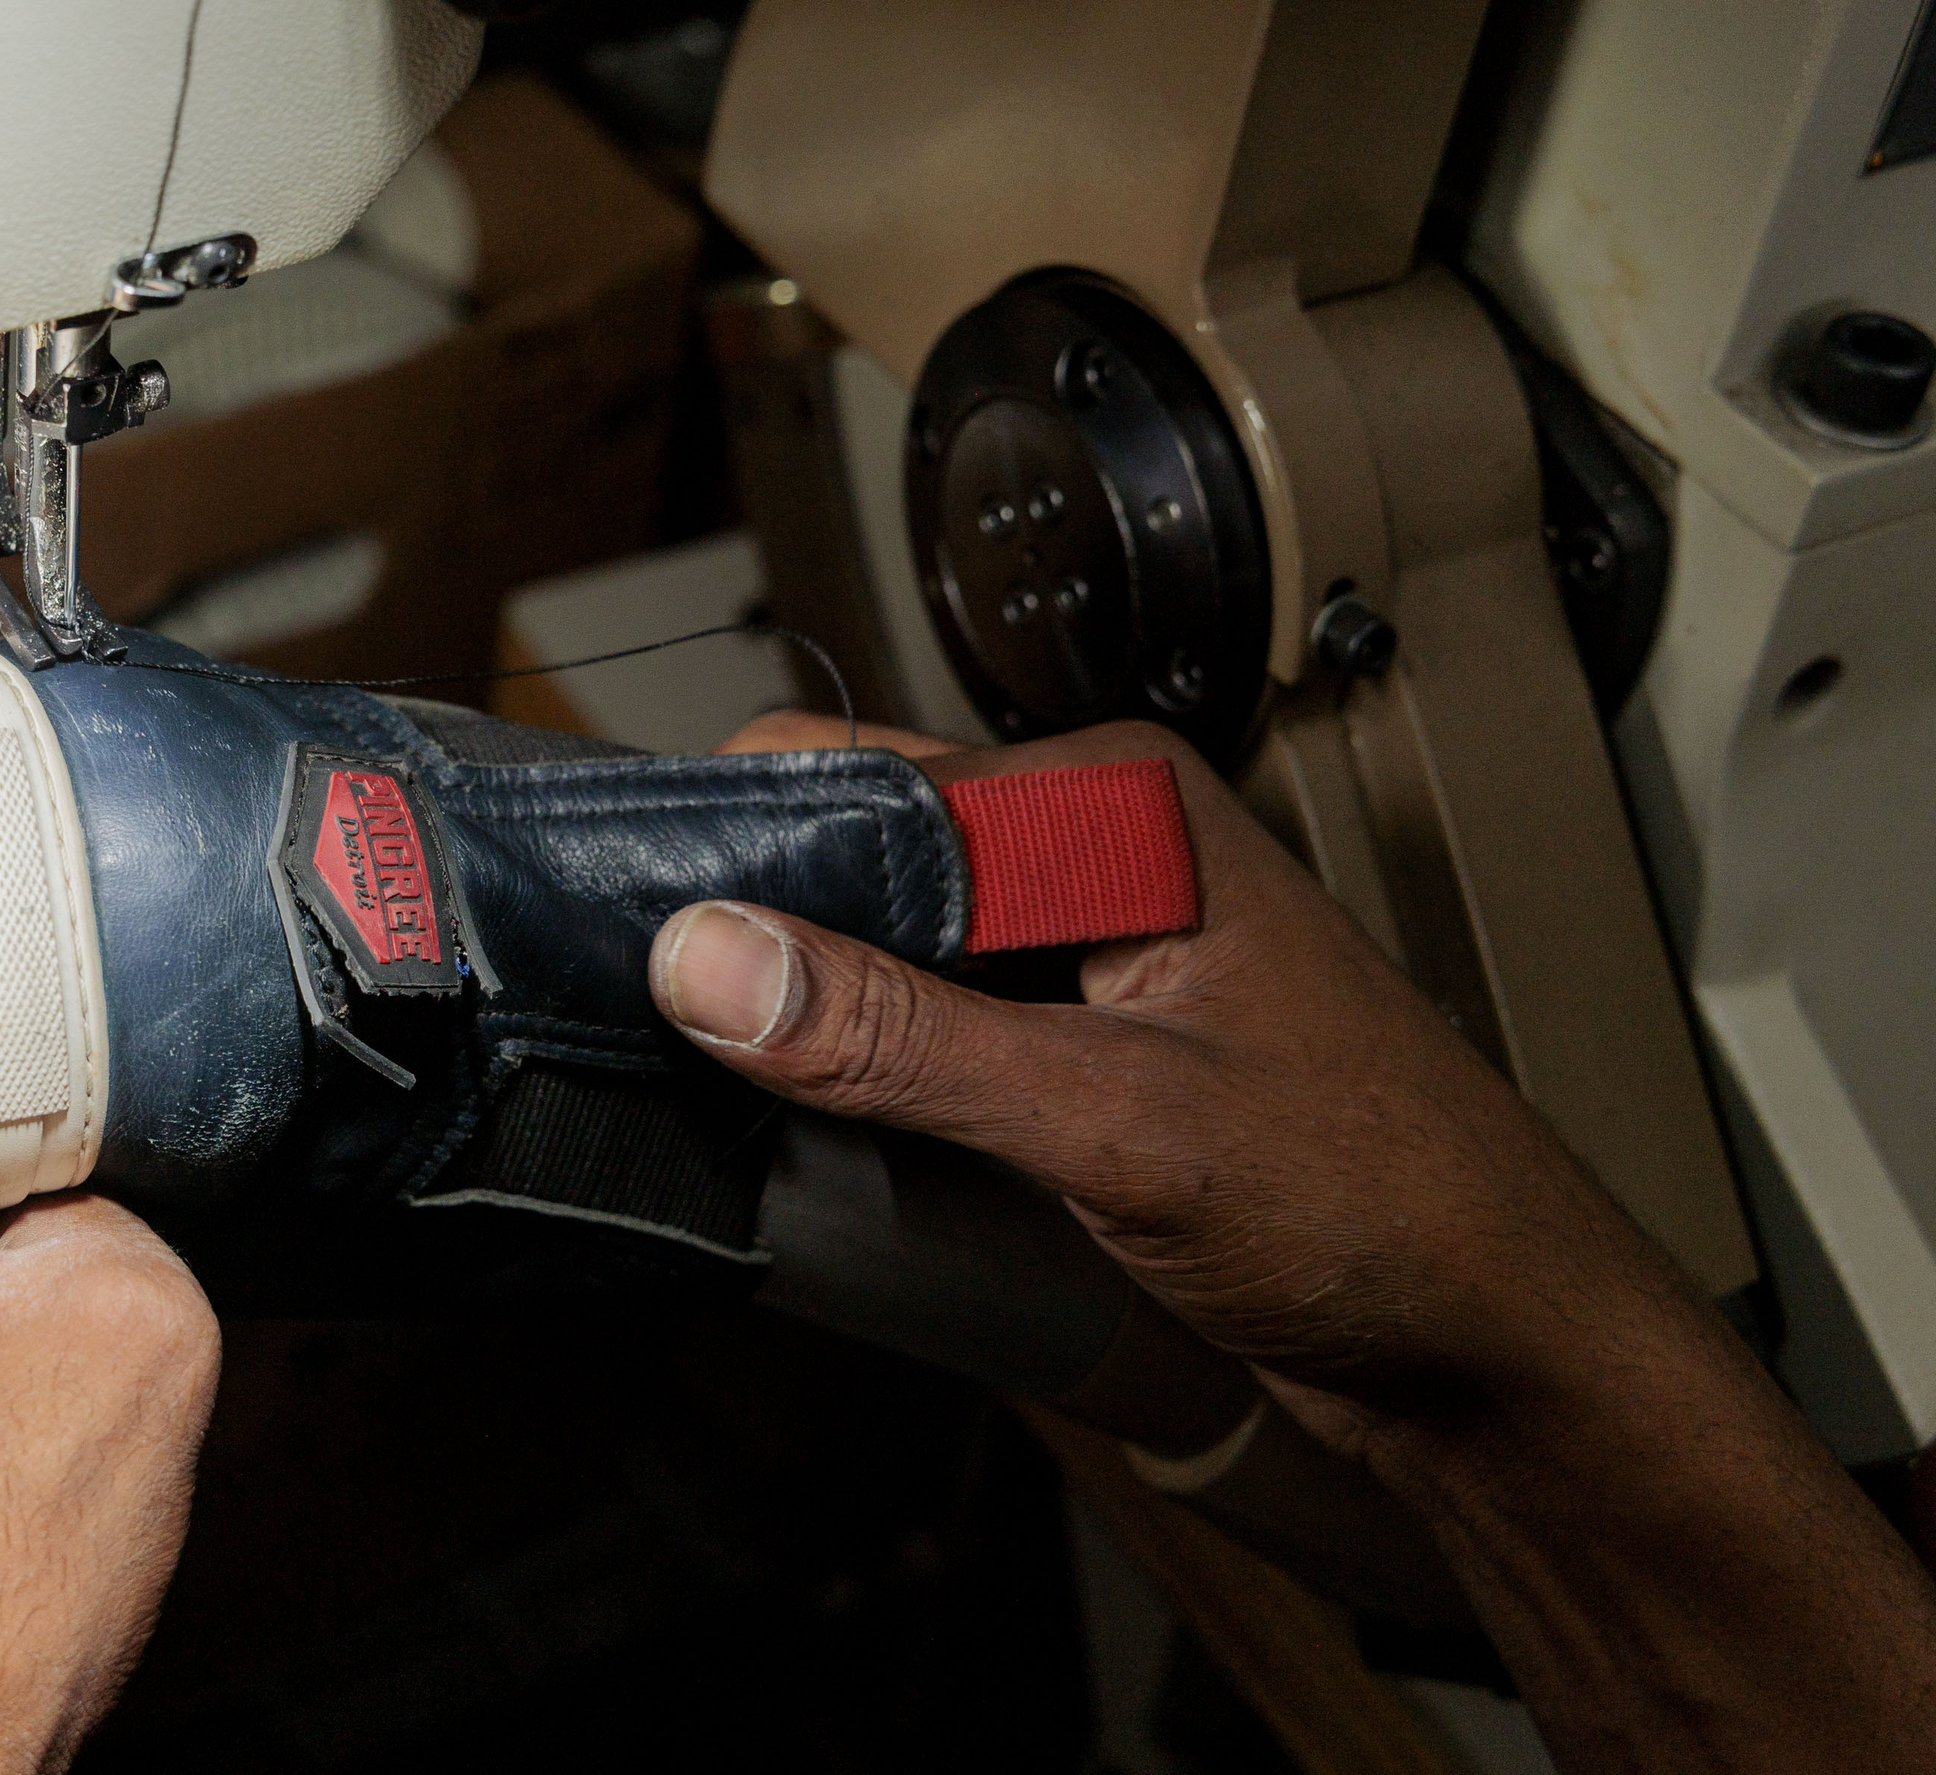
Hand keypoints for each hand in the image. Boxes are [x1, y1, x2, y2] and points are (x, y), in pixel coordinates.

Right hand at [653, 713, 1935, 1772]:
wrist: (1503, 1345)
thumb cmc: (1379, 1206)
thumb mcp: (1110, 1122)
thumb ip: (902, 1035)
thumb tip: (709, 956)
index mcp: (1113, 803)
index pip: (855, 777)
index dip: (731, 856)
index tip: (619, 939)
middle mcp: (1098, 845)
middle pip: (858, 852)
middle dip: (760, 935)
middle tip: (651, 1030)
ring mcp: (1092, 940)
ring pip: (885, 939)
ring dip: (810, 1008)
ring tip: (714, 1080)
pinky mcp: (1086, 1028)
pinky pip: (932, 1013)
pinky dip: (865, 1060)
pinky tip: (814, 1116)